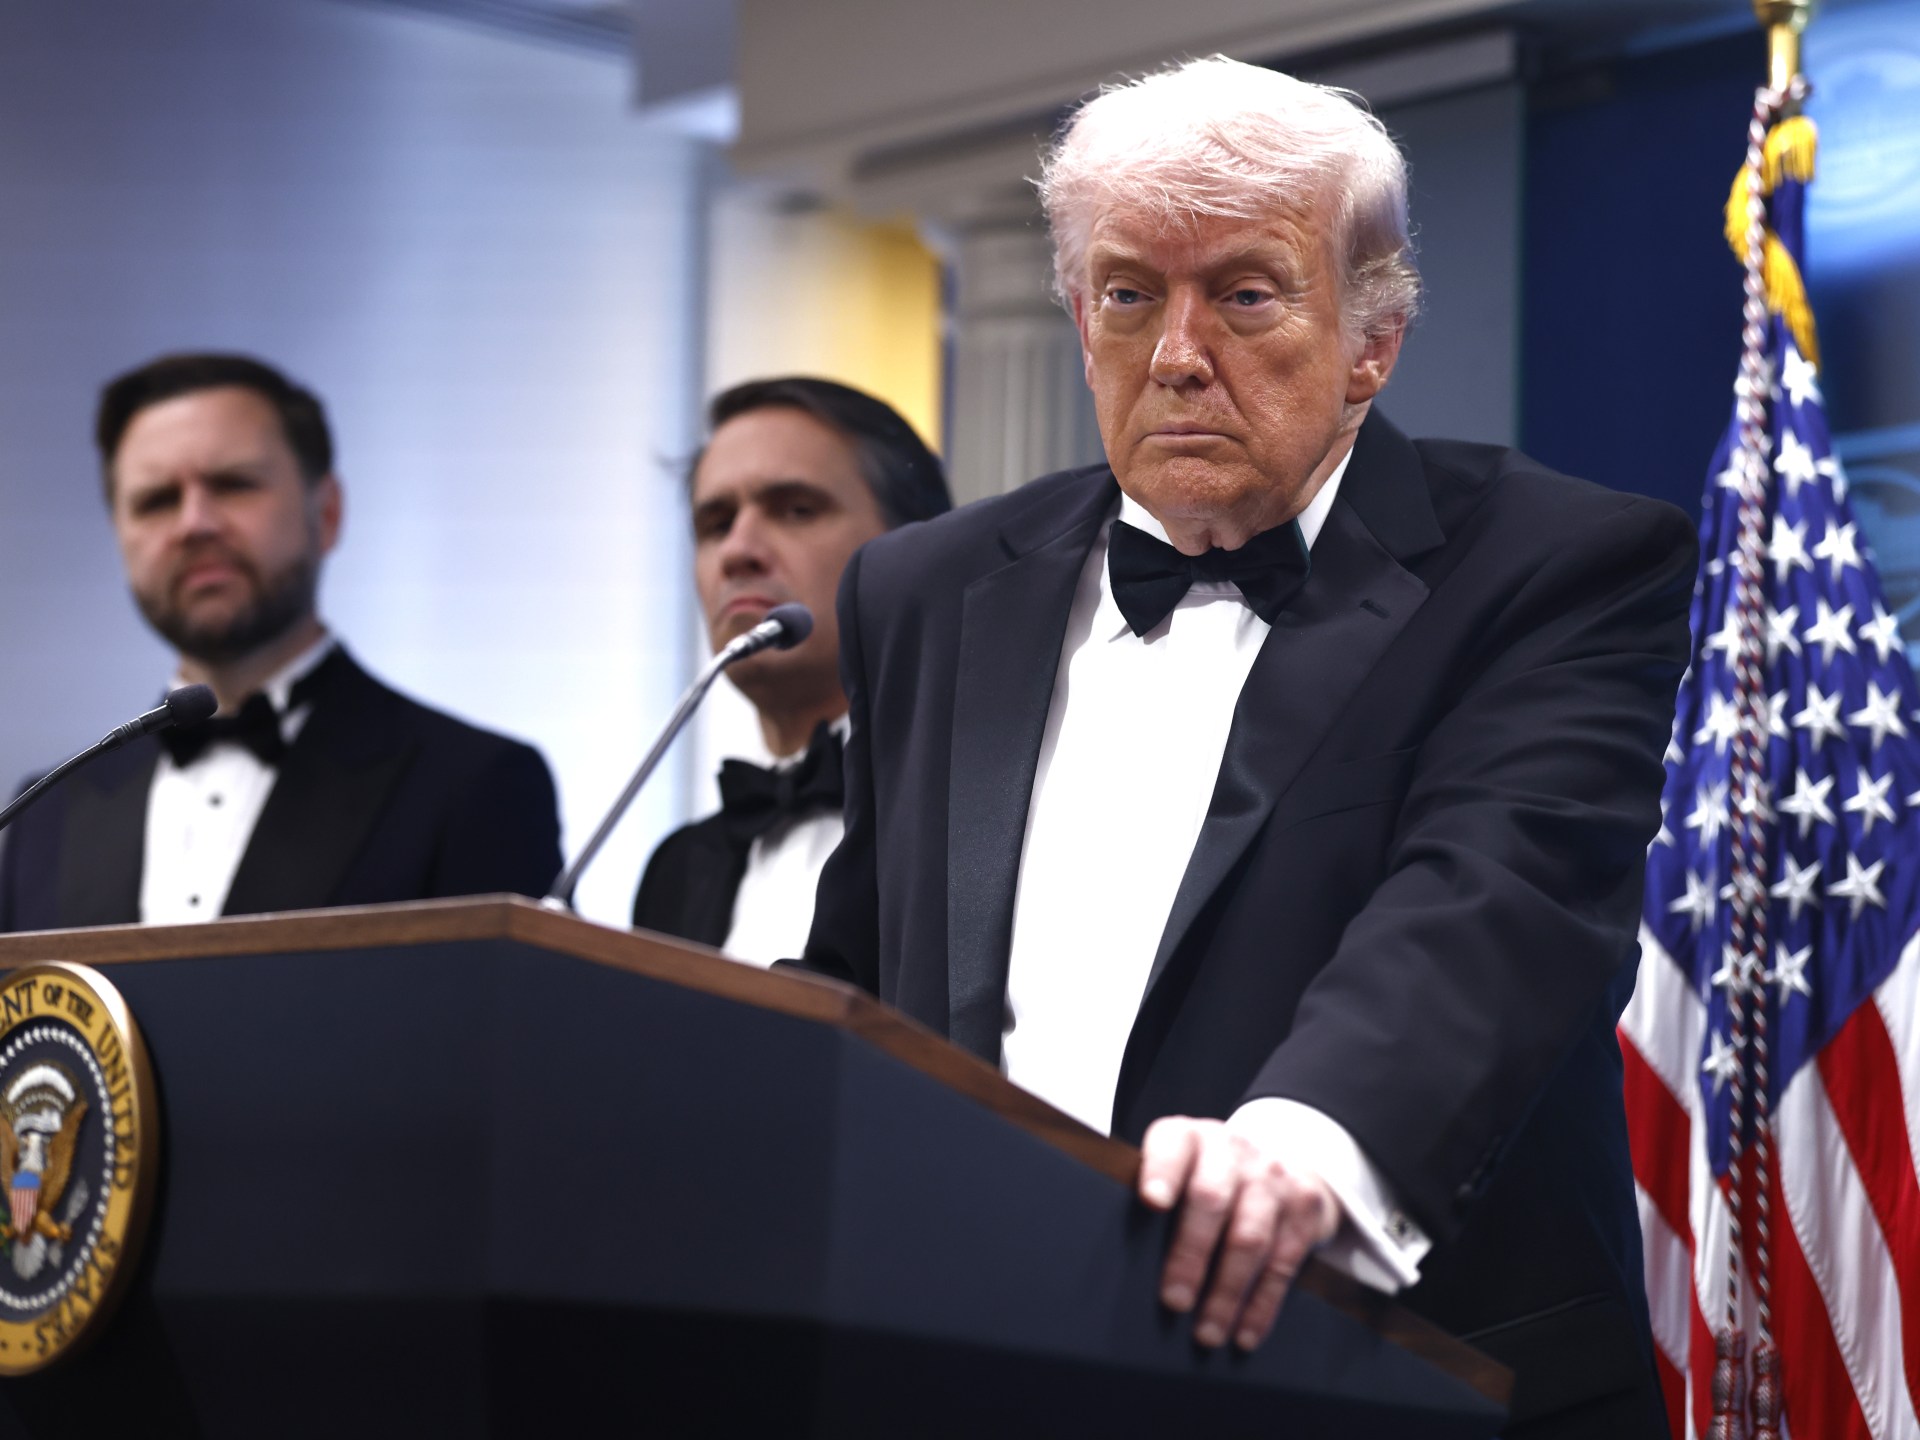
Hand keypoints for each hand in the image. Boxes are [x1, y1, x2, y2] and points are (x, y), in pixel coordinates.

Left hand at [1138, 1115, 1341, 1351]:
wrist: (1277, 1162)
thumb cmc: (1204, 1177)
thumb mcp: (1177, 1170)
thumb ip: (1153, 1198)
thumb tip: (1110, 1259)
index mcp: (1189, 1137)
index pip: (1172, 1146)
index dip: (1162, 1171)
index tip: (1152, 1202)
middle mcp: (1232, 1149)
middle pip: (1210, 1199)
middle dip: (1191, 1254)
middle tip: (1174, 1300)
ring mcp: (1272, 1176)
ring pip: (1249, 1237)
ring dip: (1226, 1291)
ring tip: (1206, 1332)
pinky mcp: (1304, 1206)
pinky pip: (1283, 1262)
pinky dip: (1261, 1304)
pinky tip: (1243, 1333)